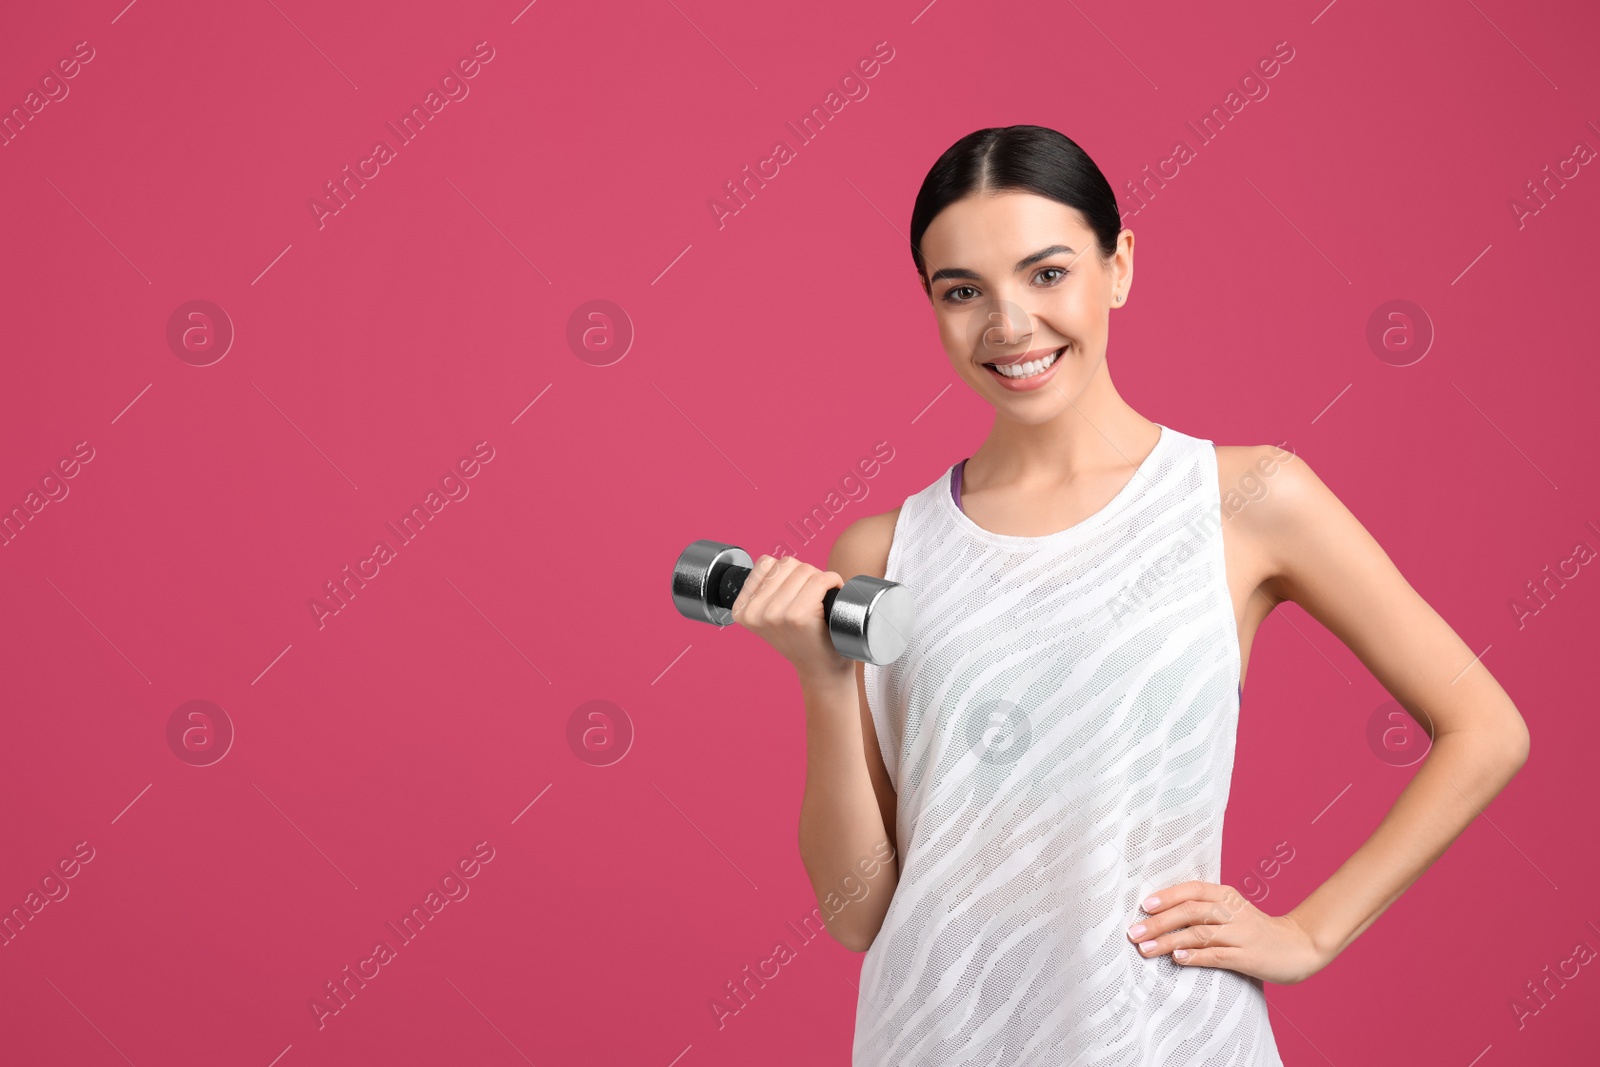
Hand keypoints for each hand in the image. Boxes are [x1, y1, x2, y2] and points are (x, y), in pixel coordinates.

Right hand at [729, 555, 853, 681]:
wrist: (821, 670)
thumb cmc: (801, 639)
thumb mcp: (769, 616)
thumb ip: (764, 590)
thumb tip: (773, 562)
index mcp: (742, 610)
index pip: (765, 563)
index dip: (786, 573)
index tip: (794, 594)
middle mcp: (755, 612)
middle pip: (786, 564)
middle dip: (804, 574)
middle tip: (811, 598)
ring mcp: (775, 614)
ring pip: (804, 569)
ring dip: (819, 578)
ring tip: (820, 599)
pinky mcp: (798, 615)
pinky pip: (821, 579)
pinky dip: (832, 581)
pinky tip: (832, 596)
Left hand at [1125, 880, 1328, 985]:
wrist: (1299, 946)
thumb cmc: (1256, 930)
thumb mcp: (1232, 911)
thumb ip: (1204, 909)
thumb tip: (1160, 914)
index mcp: (1227, 895)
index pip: (1192, 890)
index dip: (1167, 896)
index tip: (1144, 905)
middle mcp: (1233, 911)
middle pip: (1190, 912)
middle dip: (1158, 922)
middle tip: (1133, 932)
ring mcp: (1241, 934)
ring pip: (1198, 934)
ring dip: (1168, 941)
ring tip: (1145, 948)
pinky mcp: (1248, 957)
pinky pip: (1216, 955)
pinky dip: (1195, 956)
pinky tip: (1177, 958)